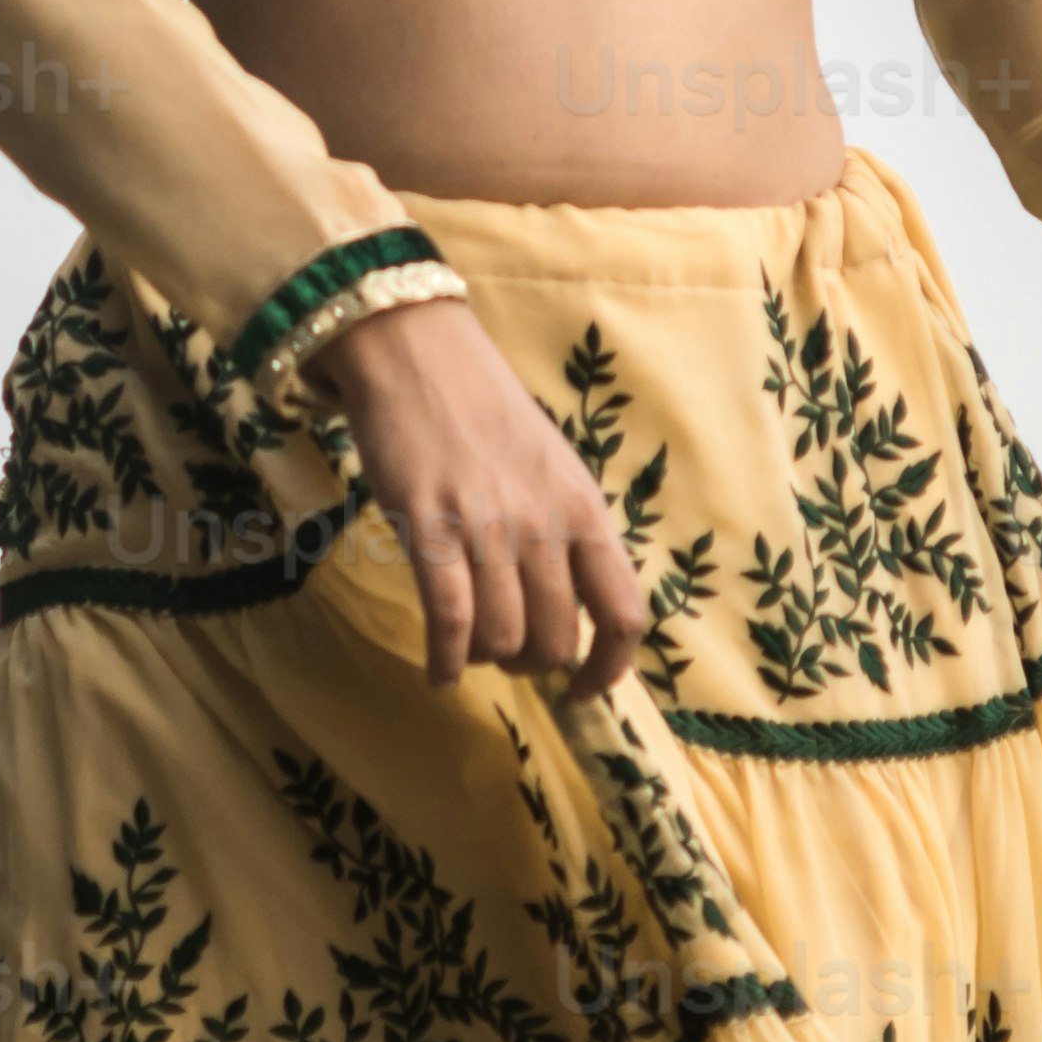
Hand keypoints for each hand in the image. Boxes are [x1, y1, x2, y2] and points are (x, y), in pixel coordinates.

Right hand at [310, 295, 648, 698]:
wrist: (416, 353)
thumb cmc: (483, 411)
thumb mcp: (551, 468)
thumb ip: (567, 532)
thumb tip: (573, 608)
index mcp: (585, 509)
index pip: (624, 612)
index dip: (609, 667)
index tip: (585, 688)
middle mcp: (545, 523)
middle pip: (557, 638)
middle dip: (533, 663)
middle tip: (509, 653)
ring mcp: (487, 527)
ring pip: (503, 639)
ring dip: (486, 659)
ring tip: (471, 647)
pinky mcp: (429, 528)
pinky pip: (450, 622)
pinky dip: (445, 661)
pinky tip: (438, 672)